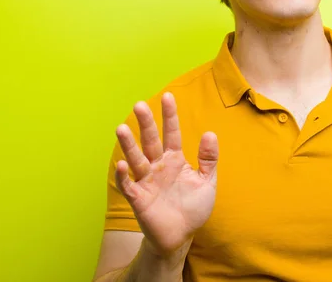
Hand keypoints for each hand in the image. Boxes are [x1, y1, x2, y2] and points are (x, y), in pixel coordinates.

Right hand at [114, 92, 218, 256]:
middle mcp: (158, 166)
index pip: (171, 133)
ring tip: (121, 128)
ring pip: (136, 159)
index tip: (168, 96)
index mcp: (175, 159)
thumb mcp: (207, 182)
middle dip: (145, 123)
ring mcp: (146, 181)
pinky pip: (128, 185)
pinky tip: (121, 165)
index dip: (170, 116)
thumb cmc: (193, 208)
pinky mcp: (138, 199)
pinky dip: (123, 176)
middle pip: (150, 140)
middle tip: (139, 105)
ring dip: (128, 145)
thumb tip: (210, 133)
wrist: (181, 236)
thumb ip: (209, 159)